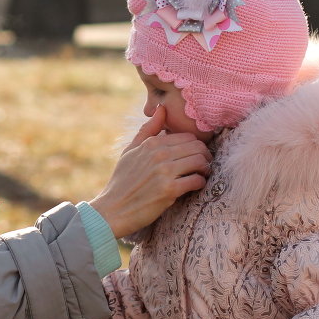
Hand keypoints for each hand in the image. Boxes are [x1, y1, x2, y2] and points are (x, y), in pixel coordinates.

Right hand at [88, 107, 211, 237]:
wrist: (113, 210)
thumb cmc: (122, 181)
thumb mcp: (130, 151)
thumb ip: (147, 130)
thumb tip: (161, 108)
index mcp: (150, 143)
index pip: (186, 136)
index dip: (194, 145)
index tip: (193, 155)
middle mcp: (158, 155)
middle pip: (197, 147)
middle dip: (204, 156)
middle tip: (201, 165)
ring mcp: (164, 172)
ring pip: (200, 161)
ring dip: (204, 169)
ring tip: (200, 174)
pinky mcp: (169, 190)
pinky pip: (197, 180)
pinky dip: (200, 183)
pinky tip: (194, 186)